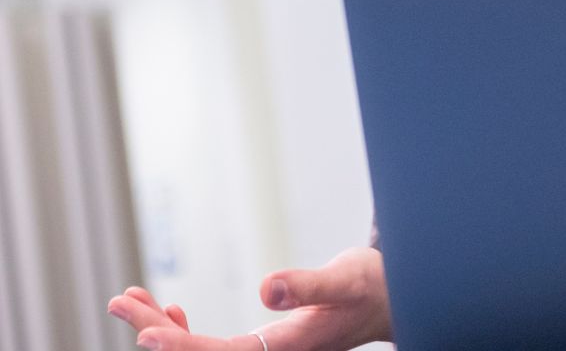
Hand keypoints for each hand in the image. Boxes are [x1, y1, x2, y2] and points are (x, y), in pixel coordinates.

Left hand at [107, 247, 392, 350]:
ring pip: (199, 350)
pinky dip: (185, 330)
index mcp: (285, 349)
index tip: (147, 333)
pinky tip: (170, 313)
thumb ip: (306, 285)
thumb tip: (265, 289)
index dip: (181, 348)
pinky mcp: (262, 342)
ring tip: (129, 299)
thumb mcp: (344, 278)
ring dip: (161, 328)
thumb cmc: (369, 286)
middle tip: (120, 300)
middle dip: (154, 331)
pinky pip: (211, 345)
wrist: (389, 298)